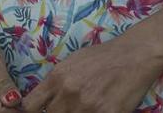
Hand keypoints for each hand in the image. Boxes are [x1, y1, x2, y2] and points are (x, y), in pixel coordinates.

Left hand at [20, 39, 162, 112]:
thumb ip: (55, 83)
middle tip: (65, 108)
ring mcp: (89, 106)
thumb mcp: (69, 63)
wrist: (132, 56)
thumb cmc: (100, 57)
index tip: (38, 110)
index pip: (30, 105)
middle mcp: (69, 93)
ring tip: (82, 107)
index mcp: (57, 78)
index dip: (31, 111)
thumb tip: (42, 101)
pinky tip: (96, 110)